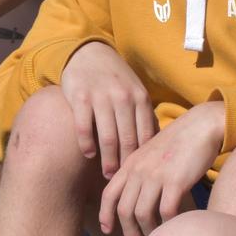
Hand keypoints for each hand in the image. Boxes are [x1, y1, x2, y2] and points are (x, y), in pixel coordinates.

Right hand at [60, 41, 156, 177]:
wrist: (90, 54)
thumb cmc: (116, 79)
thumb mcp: (135, 92)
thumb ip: (143, 115)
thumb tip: (155, 147)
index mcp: (140, 98)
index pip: (145, 134)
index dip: (144, 157)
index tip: (142, 175)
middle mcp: (123, 97)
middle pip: (128, 139)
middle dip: (126, 164)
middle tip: (124, 181)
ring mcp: (101, 97)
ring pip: (107, 136)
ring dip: (108, 159)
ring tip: (108, 175)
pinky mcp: (80, 97)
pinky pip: (83, 126)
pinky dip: (86, 143)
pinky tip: (88, 155)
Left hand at [98, 101, 224, 235]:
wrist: (202, 126)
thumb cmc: (180, 140)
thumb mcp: (151, 152)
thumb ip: (140, 169)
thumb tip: (134, 194)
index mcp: (131, 163)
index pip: (109, 194)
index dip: (105, 215)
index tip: (108, 230)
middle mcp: (139, 170)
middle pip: (124, 210)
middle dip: (128, 232)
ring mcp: (156, 176)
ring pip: (142, 214)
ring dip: (147, 232)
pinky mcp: (176, 182)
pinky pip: (166, 212)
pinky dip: (167, 224)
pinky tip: (173, 227)